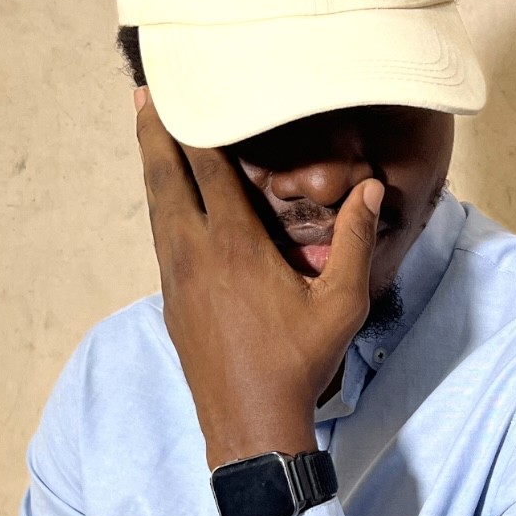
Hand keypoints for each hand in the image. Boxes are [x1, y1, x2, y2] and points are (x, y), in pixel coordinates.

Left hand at [134, 87, 383, 470]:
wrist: (250, 424)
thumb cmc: (298, 363)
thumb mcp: (340, 303)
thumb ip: (353, 242)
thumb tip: (369, 192)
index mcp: (235, 246)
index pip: (209, 170)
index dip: (194, 127)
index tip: (184, 91)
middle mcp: (195, 254)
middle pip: (165, 180)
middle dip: (154, 134)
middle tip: (145, 94)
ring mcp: (177, 279)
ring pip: (157, 209)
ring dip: (152, 167)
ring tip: (148, 135)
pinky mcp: (171, 301)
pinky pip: (160, 238)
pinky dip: (160, 206)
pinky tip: (166, 202)